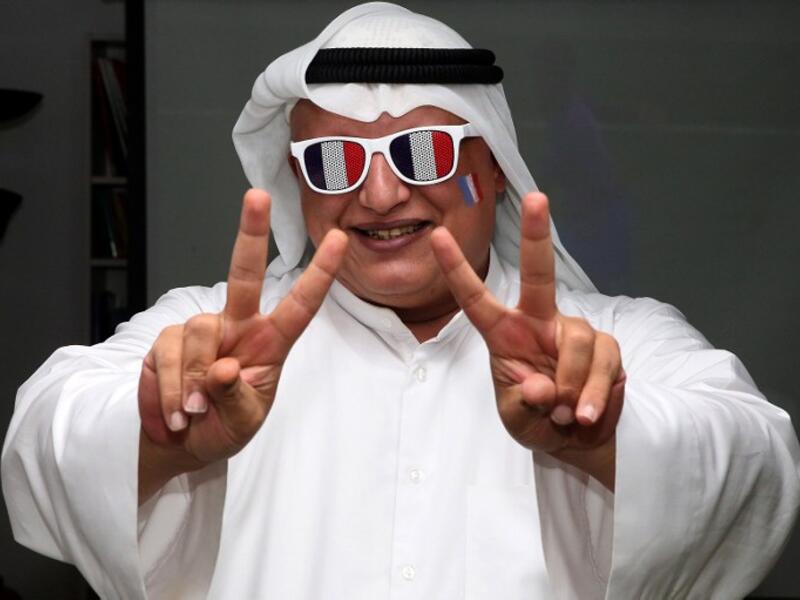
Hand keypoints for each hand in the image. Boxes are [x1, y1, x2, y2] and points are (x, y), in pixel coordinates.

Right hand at [138, 189, 347, 480]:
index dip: (320, 274)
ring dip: (192, 380)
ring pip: (198, 330)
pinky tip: (174, 411)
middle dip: (250, 233)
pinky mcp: (167, 341)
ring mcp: (201, 332)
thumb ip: (236, 397)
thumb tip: (221, 368)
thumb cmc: (223, 428)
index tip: (339, 240)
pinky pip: (167, 354)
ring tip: (192, 413)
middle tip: (257, 196)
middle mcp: (237, 327)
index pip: (300, 305)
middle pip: (244, 274)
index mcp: (270, 343)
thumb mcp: (242, 422)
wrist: (180, 444)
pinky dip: (169, 390)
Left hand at [431, 192, 624, 487]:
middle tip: (536, 197)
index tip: (437, 236)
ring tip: (564, 415)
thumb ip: (524, 403)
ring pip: (578, 341)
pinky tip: (587, 413)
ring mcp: (574, 331)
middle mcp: (539, 321)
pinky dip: (595, 394)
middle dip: (537, 234)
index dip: (456, 269)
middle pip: (538, 273)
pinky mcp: (606, 347)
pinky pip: (605, 363)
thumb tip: (542, 386)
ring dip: (571, 386)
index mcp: (504, 333)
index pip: (475, 299)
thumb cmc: (536, 421)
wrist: (578, 440)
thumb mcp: (517, 419)